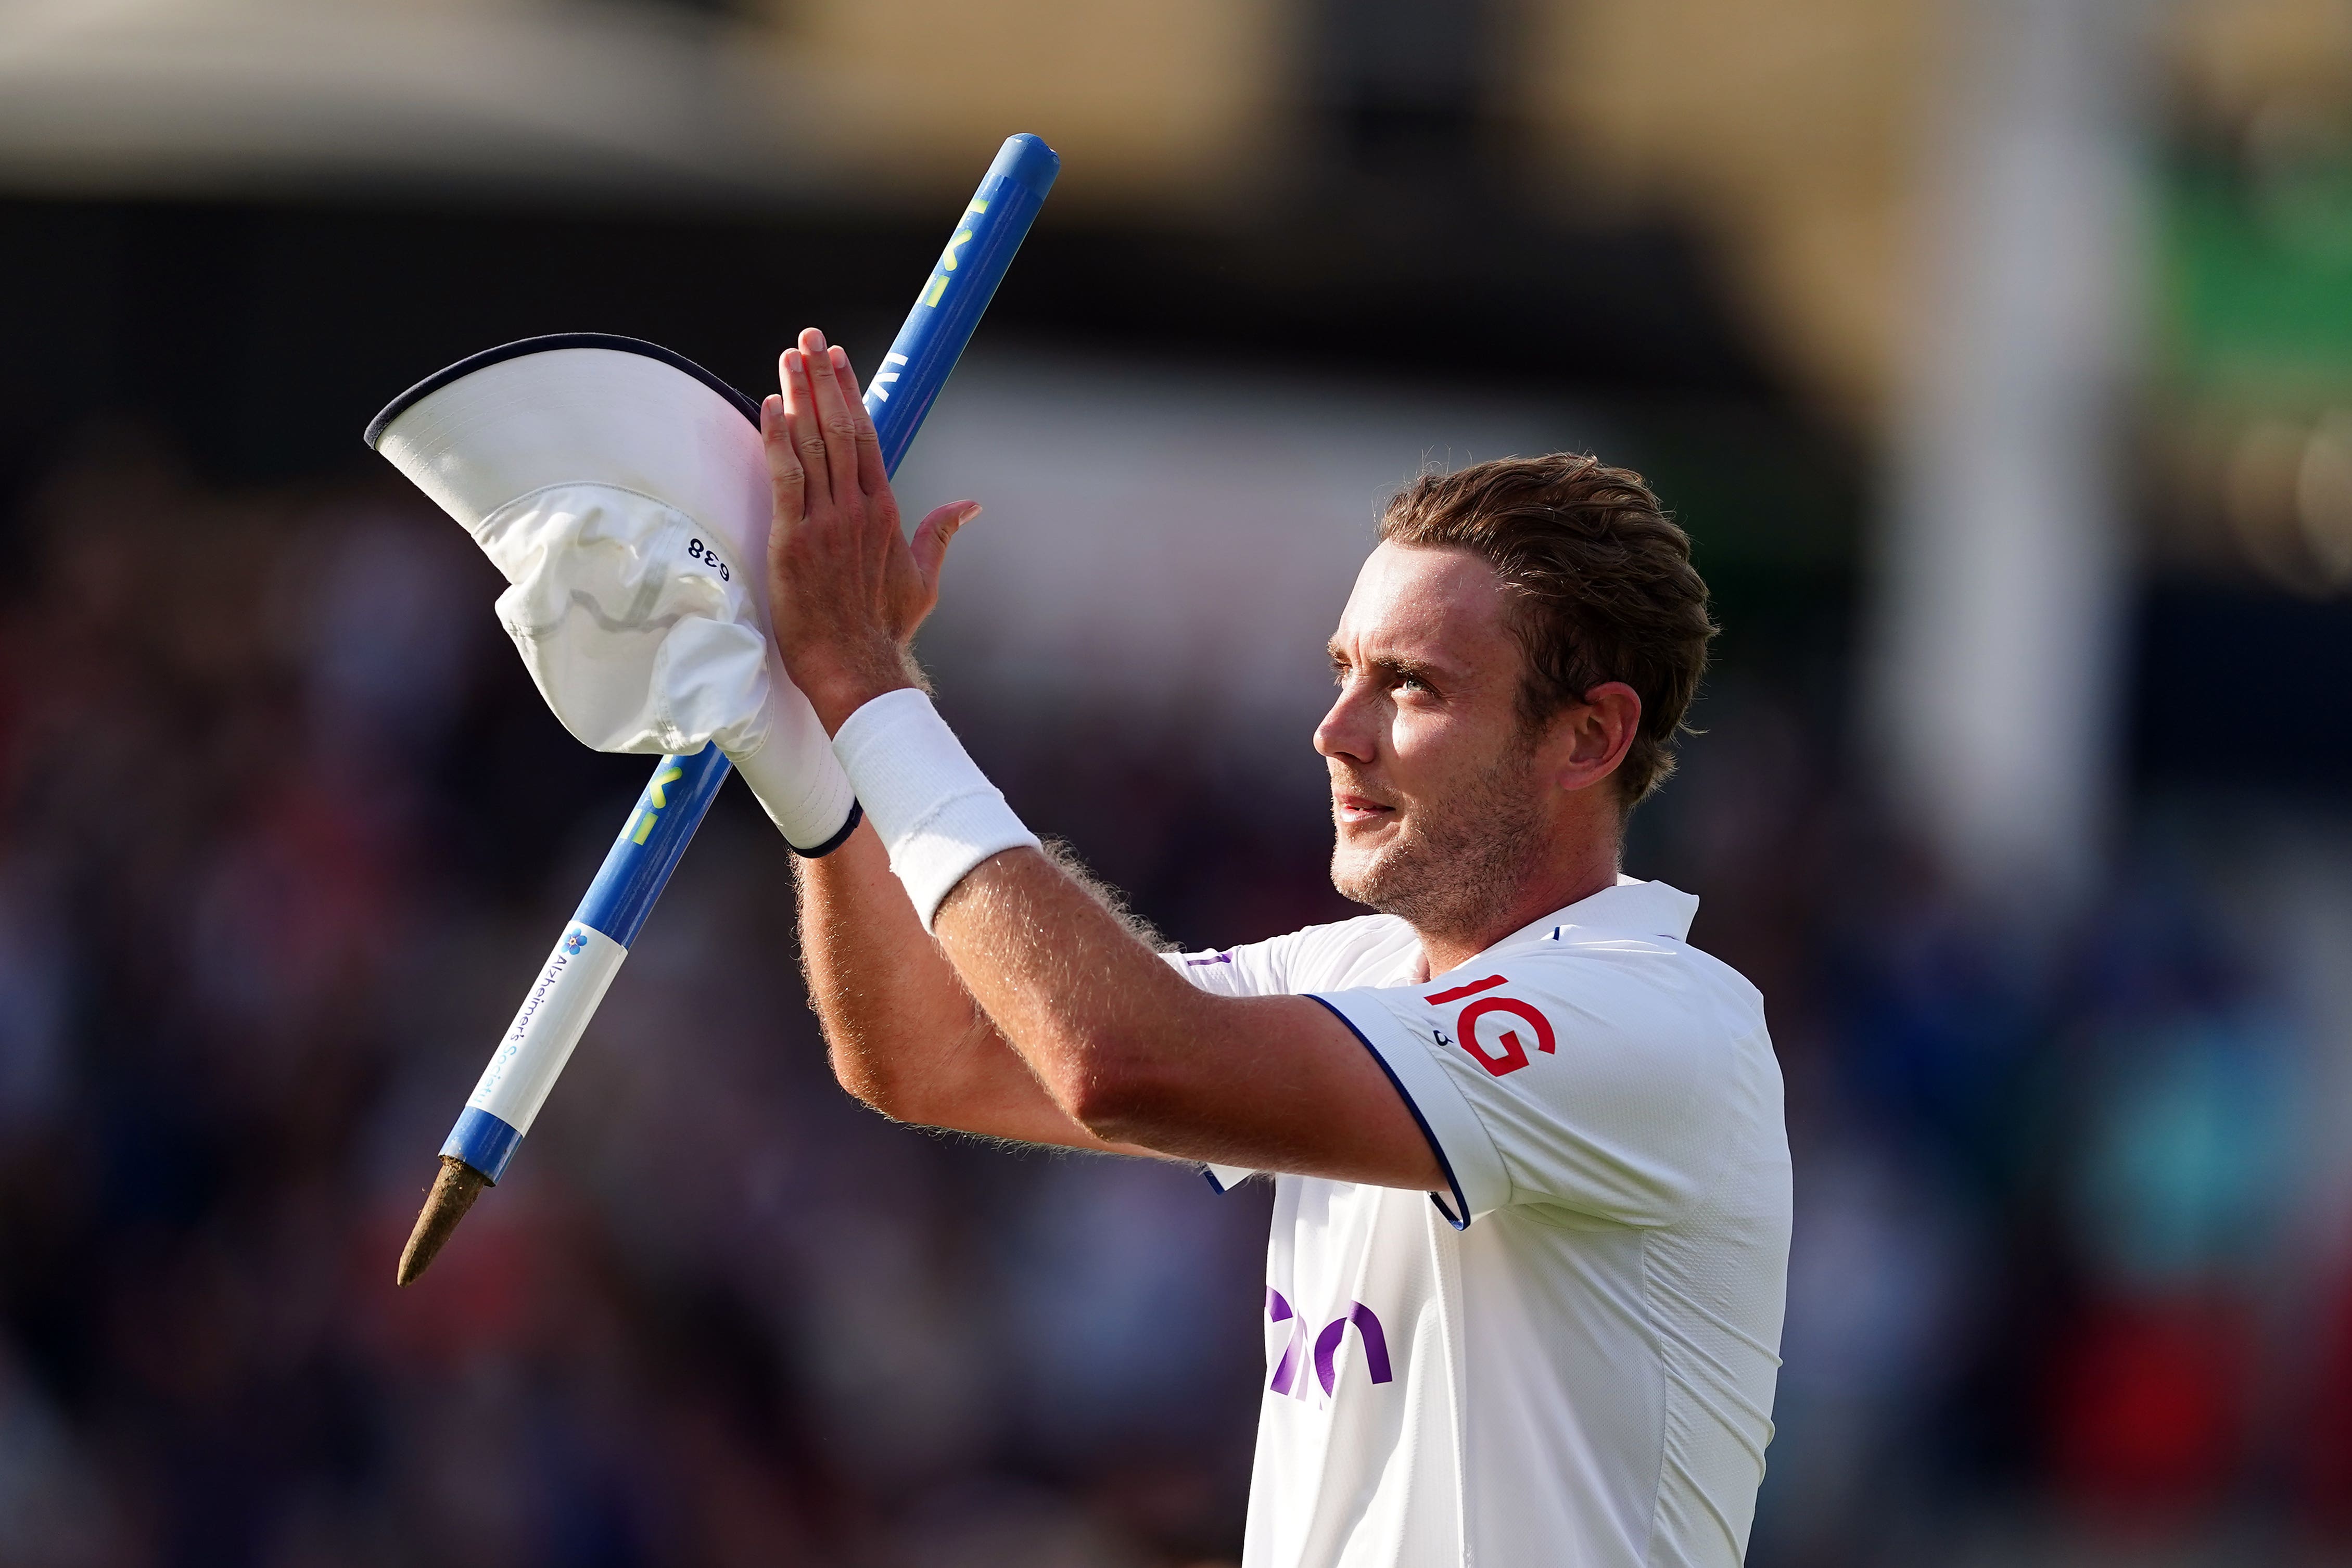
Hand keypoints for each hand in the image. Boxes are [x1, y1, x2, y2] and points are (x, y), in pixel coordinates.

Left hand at [762, 327, 979, 732]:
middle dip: (823, 378)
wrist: (857, 666)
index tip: (836, 359)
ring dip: (798, 395)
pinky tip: (768, 405)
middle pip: (839, 427)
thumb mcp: (923, 578)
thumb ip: (941, 534)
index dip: (849, 393)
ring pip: (812, 443)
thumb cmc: (884, 627)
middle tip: (809, 338)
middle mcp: (857, 507)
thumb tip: (970, 505)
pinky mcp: (794, 539)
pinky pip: (785, 476)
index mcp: (885, 510)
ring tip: (788, 357)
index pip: (867, 436)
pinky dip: (776, 438)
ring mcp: (826, 521)